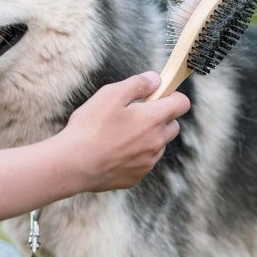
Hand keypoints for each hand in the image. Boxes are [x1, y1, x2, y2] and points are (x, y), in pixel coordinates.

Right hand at [57, 72, 190, 191]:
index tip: (156, 95)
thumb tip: (155, 79)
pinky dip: (134, 156)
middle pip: (173, 126)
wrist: (74, 164)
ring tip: (119, 135)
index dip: (172, 96)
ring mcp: (148, 162)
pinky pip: (143, 163)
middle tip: (134, 115)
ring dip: (148, 138)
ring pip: (158, 145)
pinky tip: (113, 152)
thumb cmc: (90, 127)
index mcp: (154, 119)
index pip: (182, 103)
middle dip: (160, 118)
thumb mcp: (110, 94)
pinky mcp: (136, 177)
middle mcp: (157, 142)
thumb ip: (137, 84)